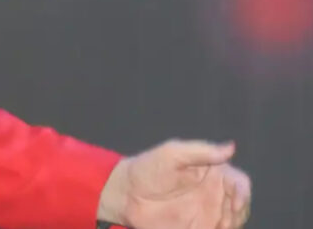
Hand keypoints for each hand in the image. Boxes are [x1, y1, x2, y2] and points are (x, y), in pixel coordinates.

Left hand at [99, 139, 251, 228]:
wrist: (125, 195)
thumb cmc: (147, 169)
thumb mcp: (171, 154)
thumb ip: (201, 151)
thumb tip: (231, 147)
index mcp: (213, 172)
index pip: (240, 182)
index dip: (243, 193)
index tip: (234, 204)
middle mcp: (215, 193)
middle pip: (241, 206)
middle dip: (237, 214)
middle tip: (223, 222)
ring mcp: (208, 213)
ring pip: (232, 222)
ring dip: (230, 225)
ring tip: (216, 228)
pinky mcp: (199, 228)